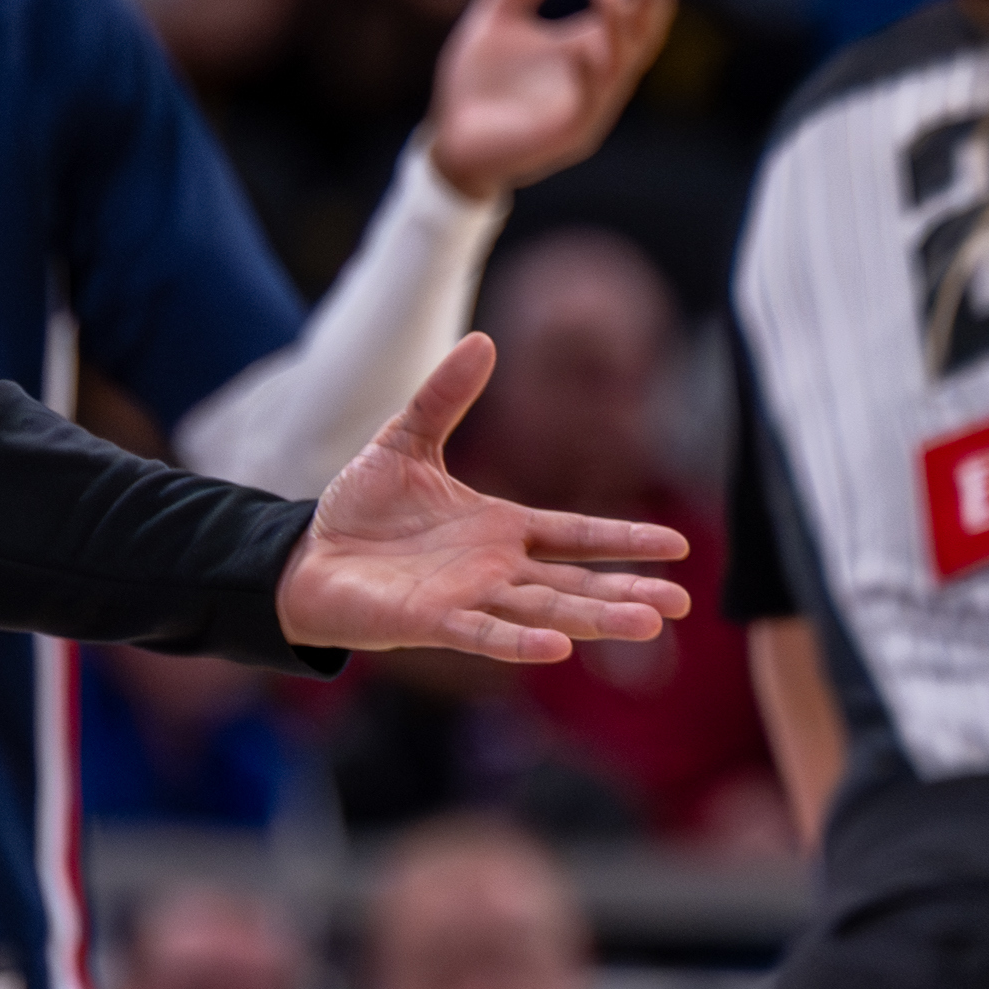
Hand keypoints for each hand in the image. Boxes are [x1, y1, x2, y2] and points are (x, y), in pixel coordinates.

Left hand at [278, 334, 688, 662]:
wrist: (306, 556)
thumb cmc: (361, 509)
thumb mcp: (405, 439)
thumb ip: (444, 397)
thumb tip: (483, 339)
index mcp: (500, 529)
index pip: (576, 535)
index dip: (624, 540)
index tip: (680, 546)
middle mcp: (496, 570)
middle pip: (575, 583)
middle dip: (628, 591)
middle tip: (682, 605)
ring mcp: (468, 598)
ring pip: (545, 611)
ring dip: (595, 618)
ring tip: (649, 623)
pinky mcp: (431, 621)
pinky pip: (484, 634)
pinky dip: (519, 643)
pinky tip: (560, 648)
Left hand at [425, 0, 678, 199]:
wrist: (448, 139)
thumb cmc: (477, 81)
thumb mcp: (498, 14)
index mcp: (589, 47)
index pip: (639, 13)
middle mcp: (598, 76)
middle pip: (644, 35)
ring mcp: (588, 107)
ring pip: (621, 66)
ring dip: (621, 29)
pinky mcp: (568, 134)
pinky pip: (589, 104)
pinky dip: (590, 74)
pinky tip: (582, 48)